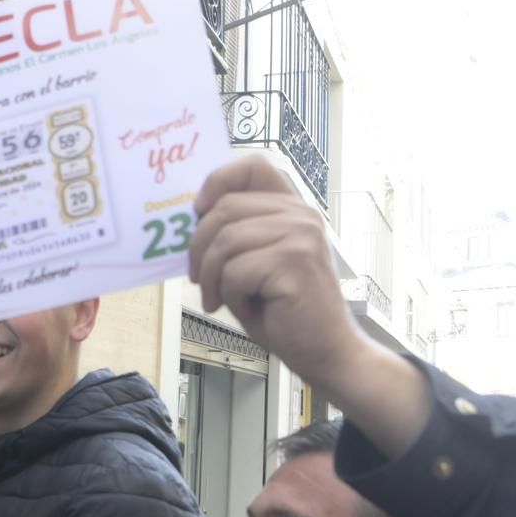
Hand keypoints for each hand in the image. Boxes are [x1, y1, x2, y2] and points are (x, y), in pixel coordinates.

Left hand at [189, 157, 361, 387]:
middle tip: (197, 280)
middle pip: (225, 207)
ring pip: (225, 240)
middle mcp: (300, 214)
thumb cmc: (284, 311)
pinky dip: (230, 295)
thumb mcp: (254, 261)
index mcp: (292, 208)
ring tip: (219, 299)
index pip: (252, 166)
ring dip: (210, 276)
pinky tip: (246, 308)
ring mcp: (300, 235)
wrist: (325, 350)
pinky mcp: (293, 262)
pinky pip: (235, 271)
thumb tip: (190, 218)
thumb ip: (233, 234)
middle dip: (198, 247)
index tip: (198, 212)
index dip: (217, 181)